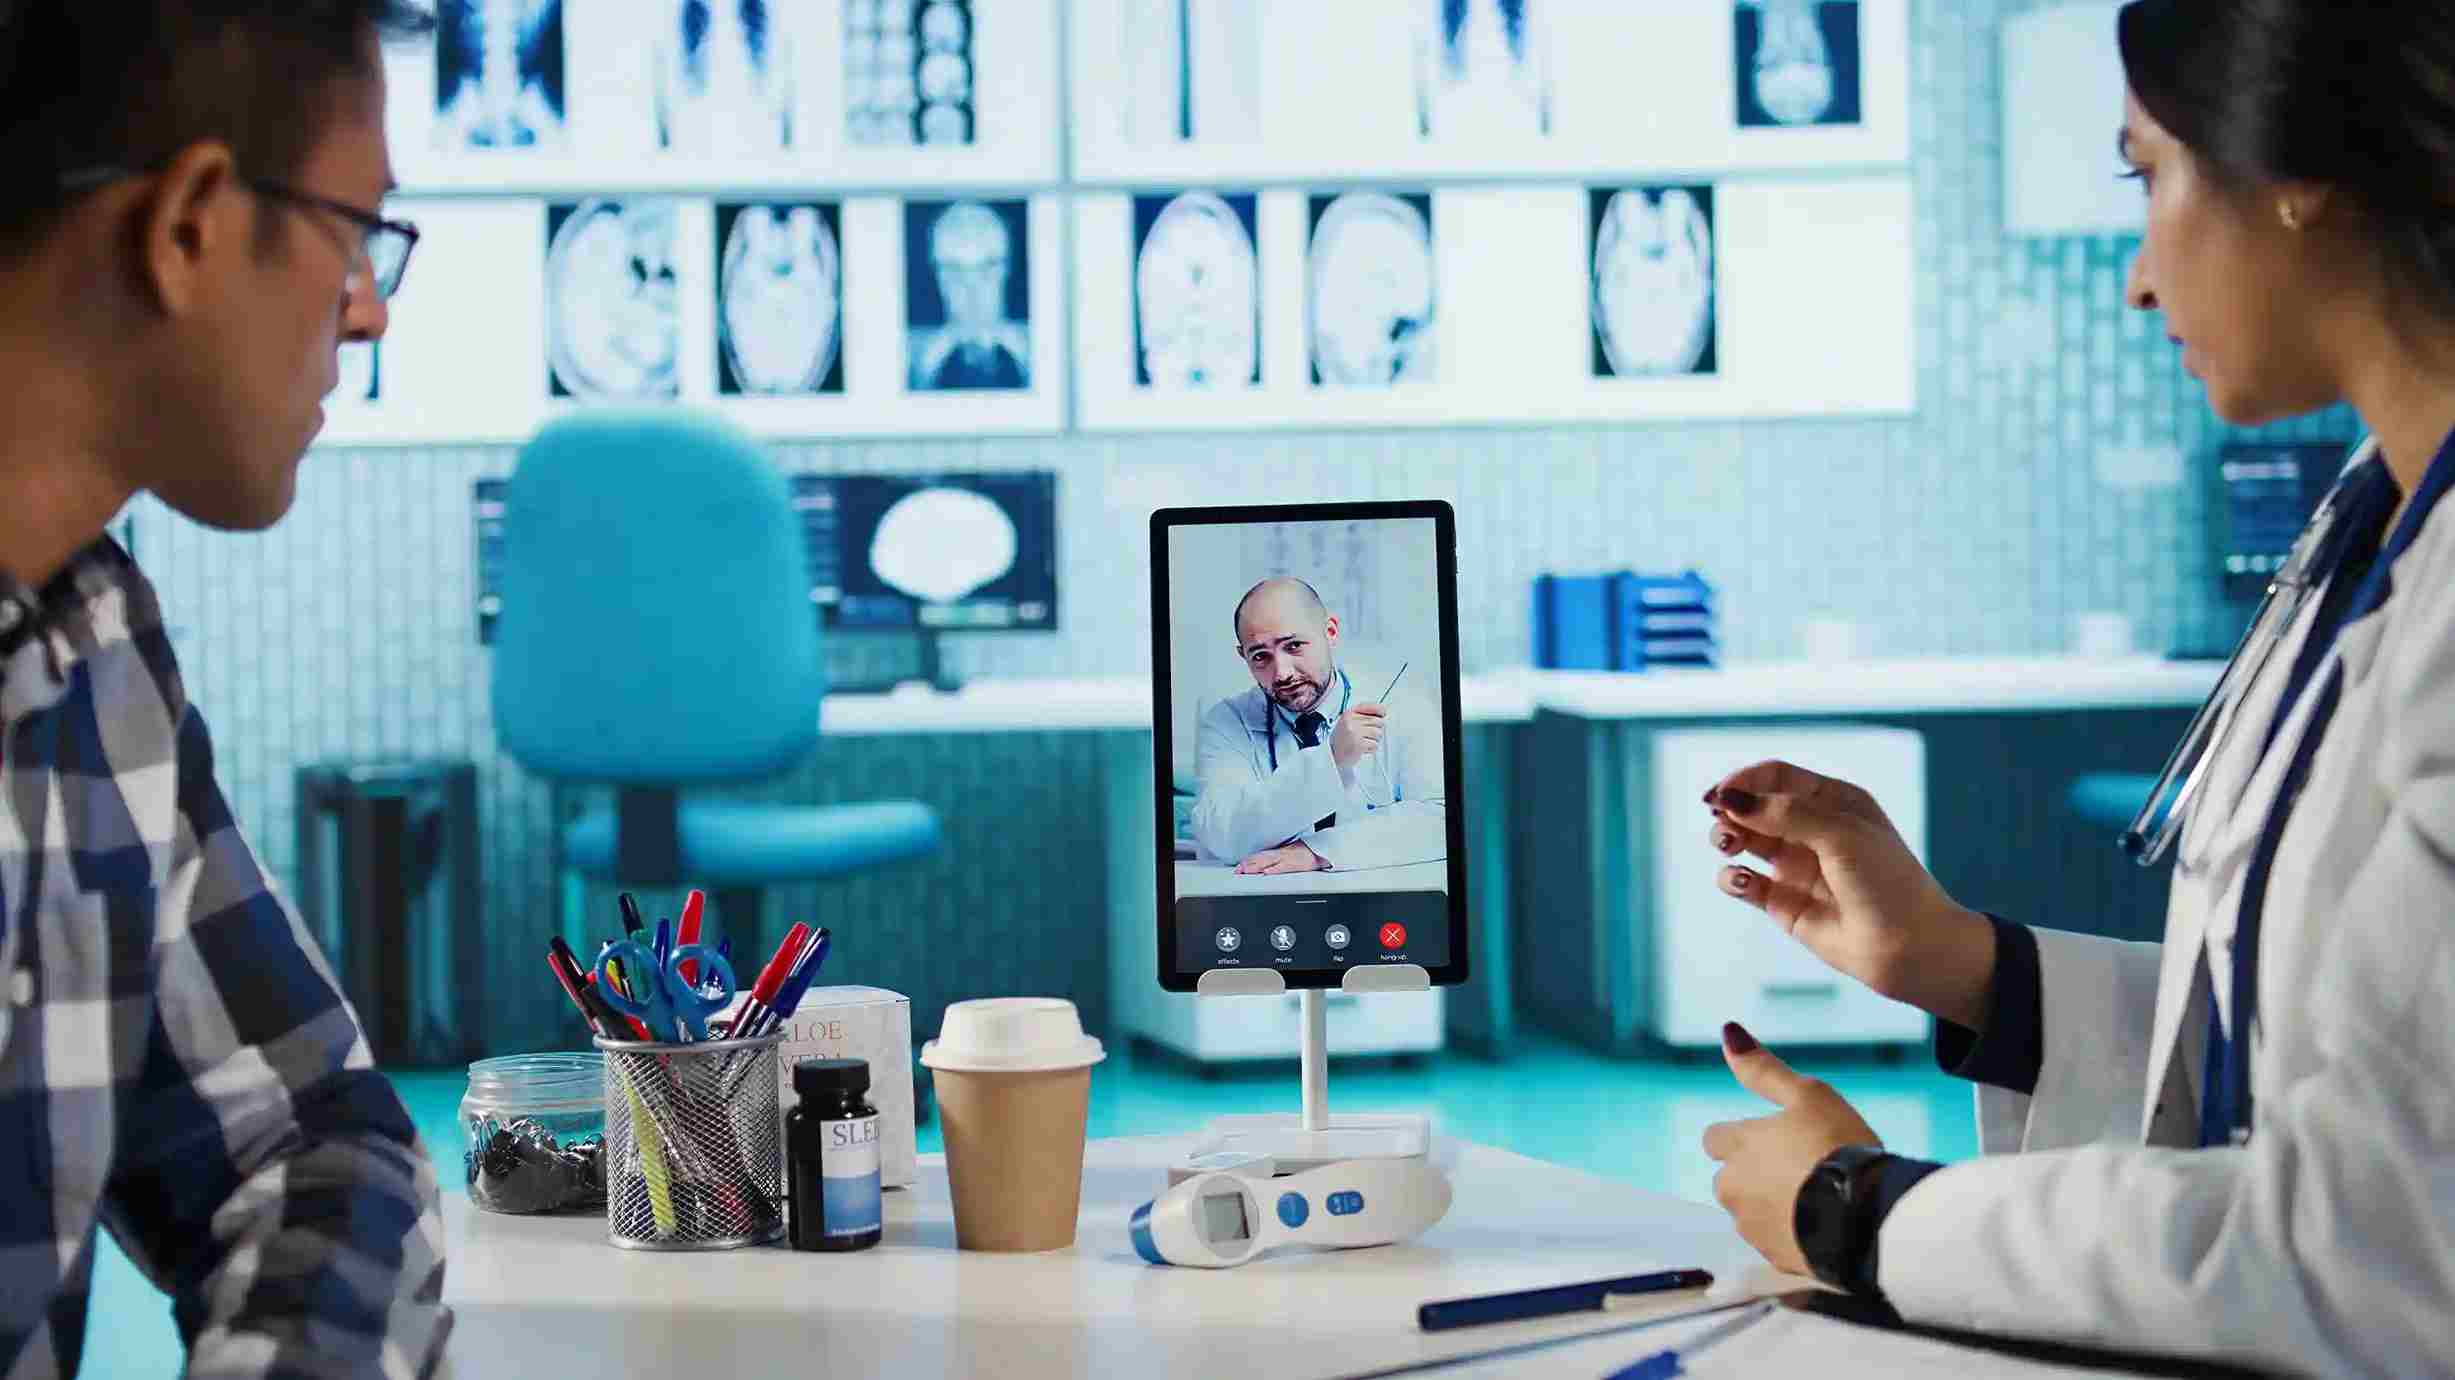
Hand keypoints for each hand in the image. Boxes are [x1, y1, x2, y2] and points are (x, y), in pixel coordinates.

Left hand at [1237, 842, 1326, 874]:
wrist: (1319, 850)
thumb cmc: (1304, 852)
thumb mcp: (1287, 852)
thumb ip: (1275, 858)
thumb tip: (1264, 866)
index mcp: (1277, 852)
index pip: (1259, 856)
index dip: (1247, 861)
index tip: (1238, 867)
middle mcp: (1280, 854)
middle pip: (1260, 859)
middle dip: (1248, 865)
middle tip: (1238, 871)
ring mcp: (1286, 858)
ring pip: (1268, 862)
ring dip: (1256, 867)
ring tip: (1246, 871)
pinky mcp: (1295, 864)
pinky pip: (1283, 867)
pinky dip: (1274, 869)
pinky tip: (1266, 873)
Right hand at [1330, 704, 1386, 770]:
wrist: (1332, 755)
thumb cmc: (1342, 740)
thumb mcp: (1348, 723)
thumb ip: (1362, 717)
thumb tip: (1382, 715)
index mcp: (1349, 714)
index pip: (1370, 707)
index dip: (1379, 710)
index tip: (1383, 714)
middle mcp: (1351, 721)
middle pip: (1378, 721)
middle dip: (1377, 729)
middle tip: (1369, 735)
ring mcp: (1354, 733)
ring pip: (1378, 733)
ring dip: (1374, 740)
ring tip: (1364, 743)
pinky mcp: (1358, 745)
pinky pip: (1374, 745)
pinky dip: (1371, 749)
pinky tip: (1363, 749)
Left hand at [1702, 1022, 1881, 1277]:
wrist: (1866, 1217)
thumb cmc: (1839, 1148)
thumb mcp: (1807, 1094)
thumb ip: (1763, 1069)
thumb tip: (1727, 1031)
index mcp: (1738, 1146)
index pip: (1714, 1139)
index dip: (1740, 1137)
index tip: (1770, 1138)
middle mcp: (1734, 1188)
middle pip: (1729, 1179)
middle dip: (1753, 1175)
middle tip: (1800, 1169)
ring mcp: (1752, 1227)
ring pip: (1749, 1212)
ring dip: (1771, 1206)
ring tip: (1816, 1197)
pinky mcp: (1775, 1258)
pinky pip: (1775, 1242)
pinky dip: (1790, 1234)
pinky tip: (1822, 1223)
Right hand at [1703, 759, 1996, 1028]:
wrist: (1910, 948)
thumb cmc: (1888, 883)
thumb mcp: (1841, 834)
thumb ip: (1785, 813)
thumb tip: (1731, 799)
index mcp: (1833, 802)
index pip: (1776, 777)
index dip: (1745, 781)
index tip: (1722, 794)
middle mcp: (1811, 830)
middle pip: (1754, 806)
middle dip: (1732, 809)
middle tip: (1721, 820)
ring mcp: (1796, 866)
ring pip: (1744, 840)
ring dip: (1727, 837)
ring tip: (1728, 845)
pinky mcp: (1783, 903)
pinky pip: (1744, 882)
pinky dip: (1731, 878)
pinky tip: (1741, 881)